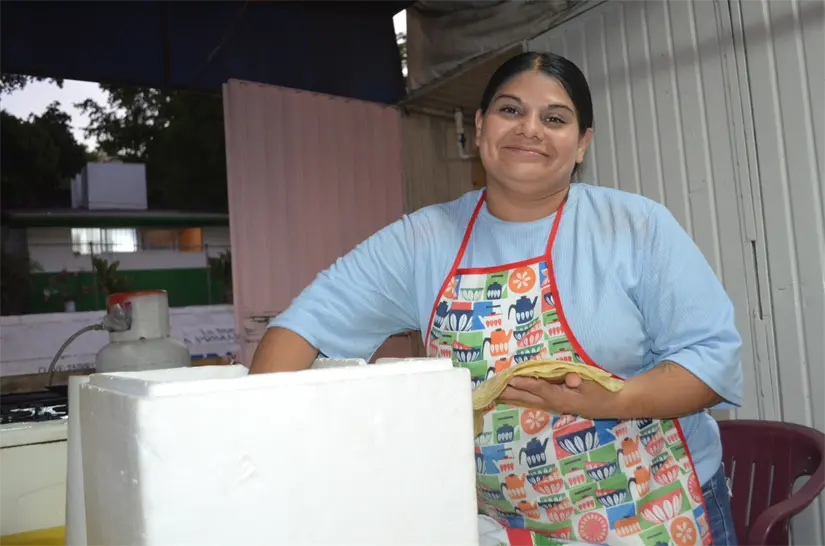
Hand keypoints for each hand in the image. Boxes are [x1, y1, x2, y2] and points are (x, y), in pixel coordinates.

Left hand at [498, 373, 621, 418]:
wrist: (611, 404)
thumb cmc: (601, 391)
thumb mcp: (593, 384)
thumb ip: (580, 381)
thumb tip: (570, 379)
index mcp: (561, 397)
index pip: (539, 388)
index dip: (525, 382)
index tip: (511, 378)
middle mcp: (553, 403)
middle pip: (527, 397)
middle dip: (510, 392)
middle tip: (493, 388)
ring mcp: (553, 405)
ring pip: (528, 400)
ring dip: (512, 396)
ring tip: (496, 393)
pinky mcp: (555, 404)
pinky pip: (533, 400)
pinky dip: (521, 397)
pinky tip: (512, 396)